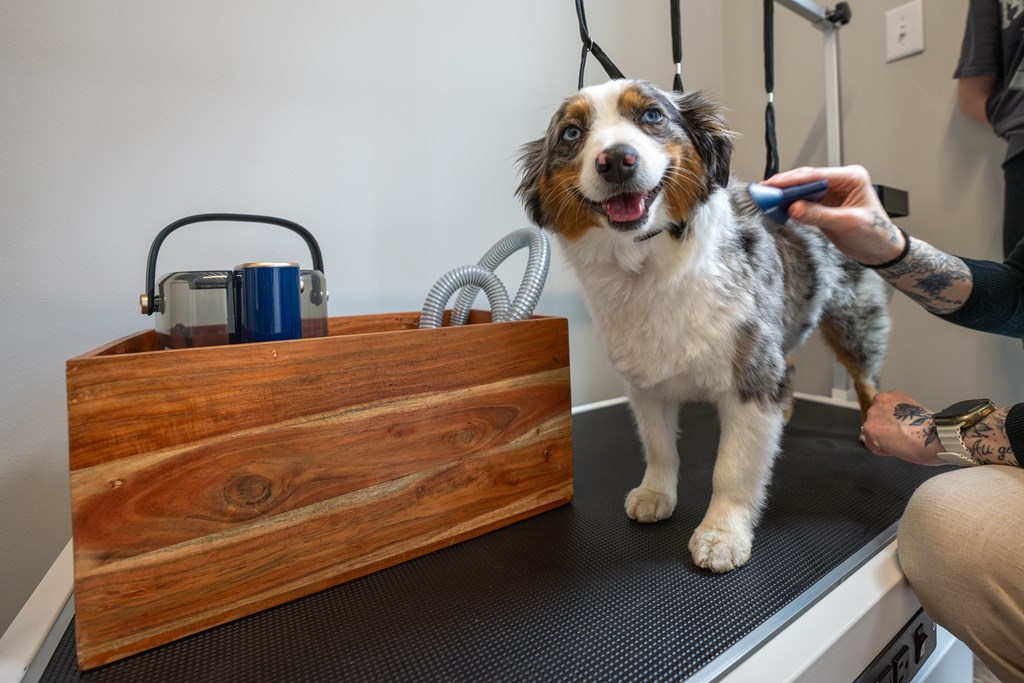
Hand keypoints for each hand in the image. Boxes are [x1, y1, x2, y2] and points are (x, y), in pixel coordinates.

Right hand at [763, 165, 905, 265]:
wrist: (881, 250)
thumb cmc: (875, 234)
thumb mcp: (847, 224)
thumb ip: (820, 215)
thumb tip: (795, 208)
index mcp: (852, 178)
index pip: (817, 175)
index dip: (794, 180)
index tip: (775, 184)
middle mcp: (841, 182)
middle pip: (807, 179)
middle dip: (786, 185)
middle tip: (766, 191)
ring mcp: (831, 193)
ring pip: (803, 189)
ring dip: (786, 194)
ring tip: (768, 198)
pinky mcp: (824, 204)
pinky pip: (803, 201)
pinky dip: (791, 204)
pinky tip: (779, 206)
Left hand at [861, 390, 944, 465]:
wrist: (936, 436)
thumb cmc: (933, 429)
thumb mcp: (914, 414)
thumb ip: (899, 416)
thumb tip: (894, 427)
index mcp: (893, 396)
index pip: (884, 414)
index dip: (895, 426)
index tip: (905, 429)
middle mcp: (880, 400)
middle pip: (876, 423)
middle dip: (887, 433)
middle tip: (904, 437)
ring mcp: (873, 413)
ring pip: (873, 435)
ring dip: (885, 442)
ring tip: (902, 441)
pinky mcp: (869, 428)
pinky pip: (873, 447)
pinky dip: (884, 451)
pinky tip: (897, 446)